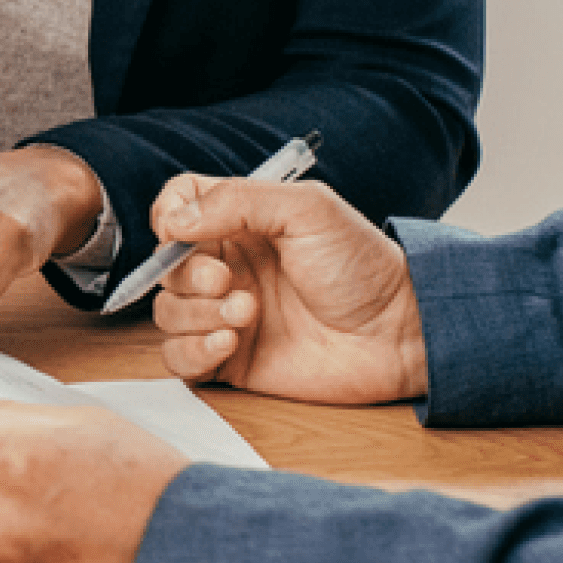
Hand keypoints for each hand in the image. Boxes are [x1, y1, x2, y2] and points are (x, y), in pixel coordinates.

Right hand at [145, 172, 427, 402]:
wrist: (396, 334)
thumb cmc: (361, 267)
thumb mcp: (307, 210)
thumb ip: (236, 201)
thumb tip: (174, 221)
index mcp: (243, 225)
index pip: (178, 206)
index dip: (168, 214)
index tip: (180, 229)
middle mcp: (229, 267)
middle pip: (166, 264)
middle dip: (187, 274)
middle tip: (227, 282)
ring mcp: (227, 315)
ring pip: (168, 312)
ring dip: (197, 314)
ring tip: (247, 315)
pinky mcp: (231, 361)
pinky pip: (179, 359)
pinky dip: (193, 351)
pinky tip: (231, 343)